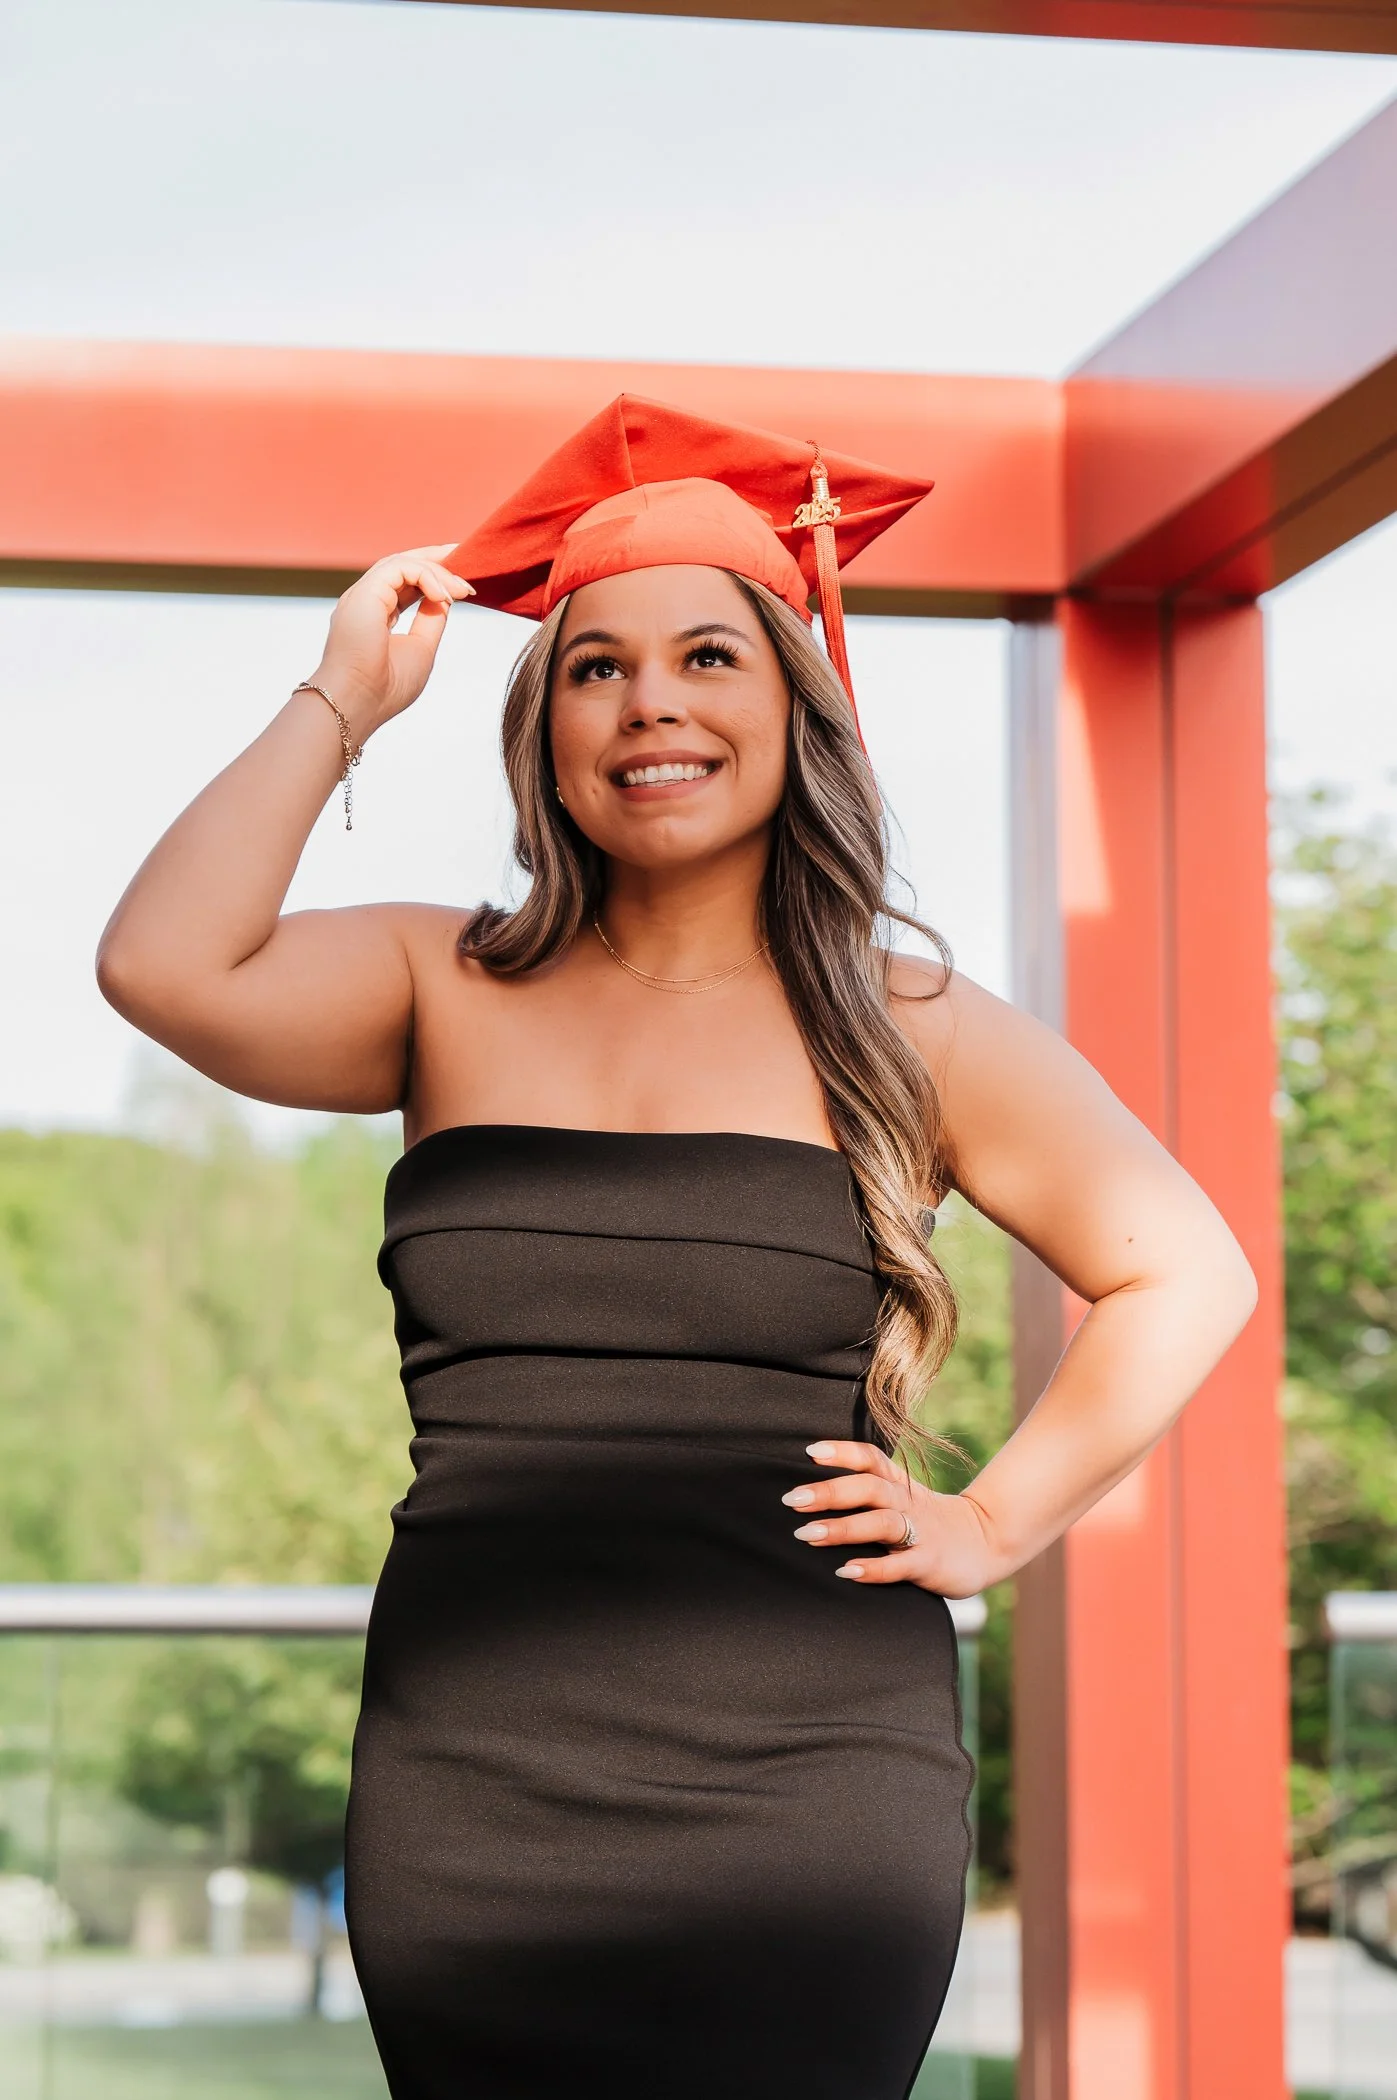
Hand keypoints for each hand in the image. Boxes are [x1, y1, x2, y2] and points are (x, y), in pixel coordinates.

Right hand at [310, 546, 474, 739]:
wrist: (358, 703)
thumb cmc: (385, 687)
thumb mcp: (421, 648)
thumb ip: (431, 620)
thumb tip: (446, 597)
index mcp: (375, 614)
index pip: (405, 583)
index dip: (435, 578)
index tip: (465, 587)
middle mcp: (366, 601)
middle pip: (402, 565)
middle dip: (436, 558)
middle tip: (467, 556)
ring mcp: (362, 595)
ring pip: (402, 563)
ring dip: (437, 571)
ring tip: (463, 589)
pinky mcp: (364, 592)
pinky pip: (400, 568)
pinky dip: (427, 577)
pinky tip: (444, 597)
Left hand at [781, 1440, 1004, 1596]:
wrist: (987, 1543)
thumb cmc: (931, 1521)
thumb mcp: (904, 1498)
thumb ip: (870, 1492)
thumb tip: (814, 1492)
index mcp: (900, 1485)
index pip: (871, 1459)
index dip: (843, 1452)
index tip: (810, 1452)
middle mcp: (908, 1503)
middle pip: (870, 1488)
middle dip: (830, 1492)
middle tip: (793, 1499)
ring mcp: (921, 1533)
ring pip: (882, 1523)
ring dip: (844, 1528)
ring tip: (808, 1534)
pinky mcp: (930, 1563)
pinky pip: (900, 1565)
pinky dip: (873, 1568)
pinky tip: (846, 1571)